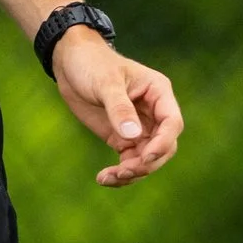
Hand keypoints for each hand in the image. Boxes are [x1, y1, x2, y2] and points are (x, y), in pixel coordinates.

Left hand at [52, 31, 182, 186]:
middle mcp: (154, 113)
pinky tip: (104, 178)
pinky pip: (129, 161)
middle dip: (146, 163)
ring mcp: (139, 127)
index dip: (163, 143)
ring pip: (147, 159)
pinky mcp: (122, 138)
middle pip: (164, 147)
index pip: (172, 123)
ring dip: (132, 173)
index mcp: (158, 93)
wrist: (70, 63)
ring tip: (108, 178)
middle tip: (123, 171)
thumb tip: (133, 136)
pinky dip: (120, 173)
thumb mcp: (105, 83)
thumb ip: (119, 108)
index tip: (145, 157)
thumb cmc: (92, 63)